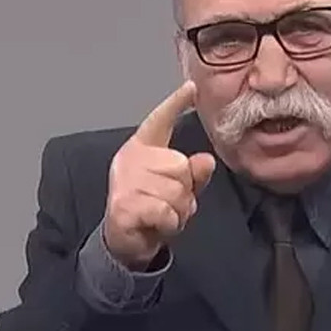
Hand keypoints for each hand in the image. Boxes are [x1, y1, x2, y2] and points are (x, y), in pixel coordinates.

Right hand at [102, 80, 215, 269]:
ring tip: (163, 216)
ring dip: (178, 212)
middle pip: (180, 167)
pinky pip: (165, 211)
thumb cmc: (152, 210)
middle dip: (185, 192)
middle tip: (170, 205)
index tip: (191, 87)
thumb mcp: (178, 191)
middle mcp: (131, 159)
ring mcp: (124, 181)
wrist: (125, 242)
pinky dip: (169, 224)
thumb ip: (193, 175)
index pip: (159, 121)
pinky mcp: (123, 205)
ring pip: (176, 192)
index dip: (175, 104)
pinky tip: (156, 225)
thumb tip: (206, 161)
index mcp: (143, 148)